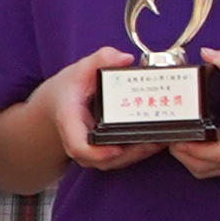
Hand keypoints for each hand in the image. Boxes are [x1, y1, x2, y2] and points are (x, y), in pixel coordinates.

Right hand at [44, 53, 160, 173]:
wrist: (57, 103)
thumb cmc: (70, 87)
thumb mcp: (81, 68)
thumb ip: (101, 58)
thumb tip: (125, 58)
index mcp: (70, 120)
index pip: (78, 146)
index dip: (97, 152)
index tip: (117, 148)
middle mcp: (78, 141)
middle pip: (102, 159)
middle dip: (130, 154)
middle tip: (155, 142)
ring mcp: (90, 150)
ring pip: (113, 162)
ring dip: (138, 154)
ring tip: (162, 141)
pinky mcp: (101, 151)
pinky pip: (118, 158)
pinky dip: (137, 152)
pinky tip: (158, 140)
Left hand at [169, 47, 219, 179]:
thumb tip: (207, 53)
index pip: (215, 153)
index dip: (191, 149)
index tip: (176, 136)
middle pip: (204, 168)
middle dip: (183, 155)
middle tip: (170, 135)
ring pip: (208, 172)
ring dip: (190, 162)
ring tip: (180, 141)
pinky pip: (217, 170)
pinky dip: (201, 163)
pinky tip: (197, 146)